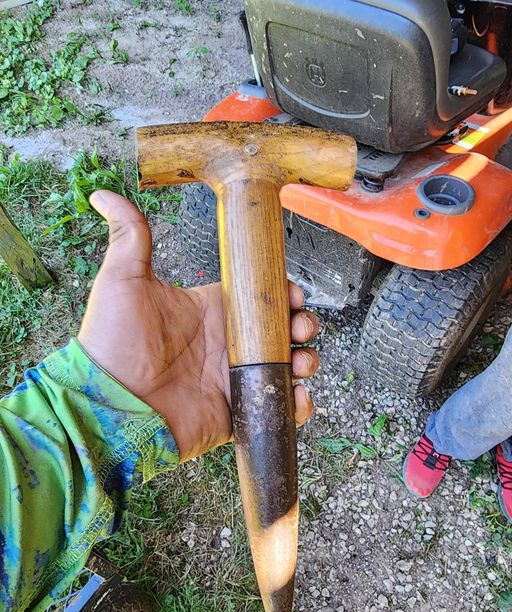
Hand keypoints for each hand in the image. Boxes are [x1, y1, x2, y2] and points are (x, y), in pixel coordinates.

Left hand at [78, 191, 319, 461]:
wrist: (109, 405)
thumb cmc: (113, 342)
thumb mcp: (122, 281)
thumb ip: (129, 236)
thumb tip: (103, 194)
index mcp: (212, 310)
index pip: (261, 296)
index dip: (285, 293)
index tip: (294, 295)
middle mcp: (227, 344)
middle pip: (282, 330)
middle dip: (302, 326)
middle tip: (299, 330)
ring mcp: (234, 379)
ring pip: (286, 367)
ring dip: (305, 361)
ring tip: (301, 362)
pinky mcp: (237, 413)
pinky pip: (278, 409)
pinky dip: (296, 405)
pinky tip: (298, 396)